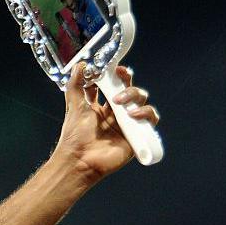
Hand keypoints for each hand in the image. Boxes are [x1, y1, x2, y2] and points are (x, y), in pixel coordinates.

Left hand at [53, 62, 159, 182]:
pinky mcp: (136, 135)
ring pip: (142, 102)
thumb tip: (79, 64)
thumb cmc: (75, 136)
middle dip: (128, 82)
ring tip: (119, 102)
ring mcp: (127, 124)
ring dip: (134, 96)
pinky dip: (146, 113)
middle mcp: (116, 114)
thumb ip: (76, 85)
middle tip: (120, 79)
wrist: (79, 160)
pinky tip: (133, 114)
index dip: (117, 75)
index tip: (115, 68)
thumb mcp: (74, 106)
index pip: (114, 86)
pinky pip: (151, 120)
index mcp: (101, 106)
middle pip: (131, 91)